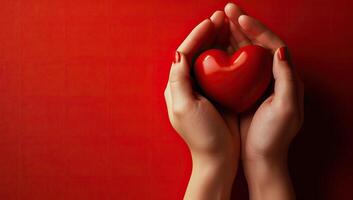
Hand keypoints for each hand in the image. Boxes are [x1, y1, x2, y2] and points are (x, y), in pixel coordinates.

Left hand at [164, 15, 239, 198]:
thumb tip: (178, 53)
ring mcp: (204, 89)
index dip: (197, 35)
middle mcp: (188, 84)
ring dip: (218, 39)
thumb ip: (179, 80)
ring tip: (229, 23)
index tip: (211, 21)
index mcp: (177, 86)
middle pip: (197, 51)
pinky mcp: (218, 94)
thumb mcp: (185, 108)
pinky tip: (237, 45)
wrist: (218, 158)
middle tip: (222, 16)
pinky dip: (228, 54)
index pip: (184, 53)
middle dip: (208, 33)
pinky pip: (222, 68)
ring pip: (210, 57)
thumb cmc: (201, 135)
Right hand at [223, 3, 303, 199]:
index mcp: (286, 76)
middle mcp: (272, 75)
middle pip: (257, 43)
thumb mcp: (286, 108)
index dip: (257, 28)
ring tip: (219, 21)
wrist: (262, 158)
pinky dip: (225, 53)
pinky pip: (233, 66)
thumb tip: (280, 50)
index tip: (240, 17)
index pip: (273, 44)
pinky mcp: (243, 90)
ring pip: (244, 52)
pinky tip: (214, 46)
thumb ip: (287, 78)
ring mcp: (256, 82)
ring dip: (232, 35)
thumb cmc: (274, 135)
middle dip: (242, 25)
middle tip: (227, 9)